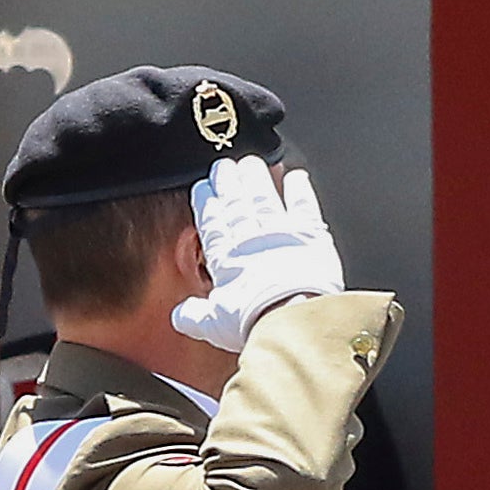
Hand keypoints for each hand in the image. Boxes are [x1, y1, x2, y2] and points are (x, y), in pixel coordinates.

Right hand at [172, 161, 344, 355]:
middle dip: (228, 183)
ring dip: (256, 179)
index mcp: (226, 259)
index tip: (203, 186)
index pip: (212, 223)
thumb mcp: (214, 325)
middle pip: (236, 204)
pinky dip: (299, 189)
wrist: (293, 315)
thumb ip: (195, 316)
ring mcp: (280, 233)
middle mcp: (251, 239)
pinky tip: (296, 177)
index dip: (206, 202)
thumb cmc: (256, 322)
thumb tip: (180, 316)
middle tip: (222, 165)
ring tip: (250, 164)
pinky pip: (303, 204)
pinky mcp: (309, 234)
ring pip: (264, 198)